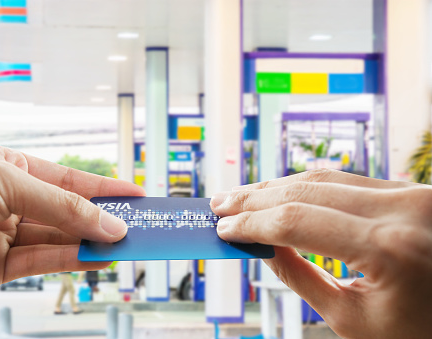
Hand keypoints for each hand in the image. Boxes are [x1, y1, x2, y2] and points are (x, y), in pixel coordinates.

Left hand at [0, 145, 144, 300]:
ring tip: (126, 245)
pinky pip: (41, 263)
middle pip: (68, 211)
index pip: (70, 180)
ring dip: (92, 242)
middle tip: (139, 225)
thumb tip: (107, 224)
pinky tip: (97, 258)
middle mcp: (9, 201)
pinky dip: (70, 261)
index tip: (137, 196)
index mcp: (11, 169)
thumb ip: (62, 206)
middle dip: (102, 219)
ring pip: (58, 239)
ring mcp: (2, 235)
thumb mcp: (7, 185)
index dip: (105, 188)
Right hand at [210, 169, 431, 338]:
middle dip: (256, 198)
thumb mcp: (353, 318)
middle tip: (221, 204)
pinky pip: (346, 181)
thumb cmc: (417, 330)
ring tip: (242, 198)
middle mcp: (404, 208)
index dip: (252, 223)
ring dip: (276, 187)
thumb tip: (259, 245)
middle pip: (306, 191)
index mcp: (389, 248)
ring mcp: (412, 193)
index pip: (297, 221)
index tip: (223, 227)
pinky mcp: (411, 191)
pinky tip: (280, 194)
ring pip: (324, 179)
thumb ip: (299, 277)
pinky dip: (306, 188)